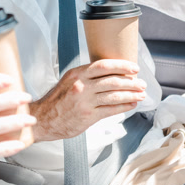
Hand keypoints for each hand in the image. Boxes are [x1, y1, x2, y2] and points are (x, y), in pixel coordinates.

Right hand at [30, 59, 146, 141]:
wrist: (42, 119)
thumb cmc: (56, 101)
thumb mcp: (68, 81)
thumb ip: (86, 77)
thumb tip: (109, 74)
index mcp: (77, 74)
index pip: (103, 65)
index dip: (121, 66)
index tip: (134, 68)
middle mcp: (81, 86)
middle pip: (112, 80)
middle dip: (131, 82)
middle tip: (142, 83)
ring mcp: (85, 102)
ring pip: (114, 95)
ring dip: (131, 94)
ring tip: (141, 94)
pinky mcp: (88, 116)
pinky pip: (111, 110)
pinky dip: (124, 106)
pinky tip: (132, 104)